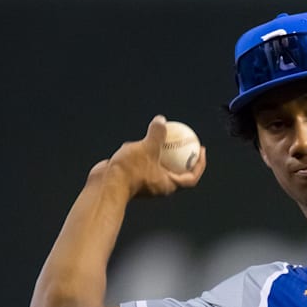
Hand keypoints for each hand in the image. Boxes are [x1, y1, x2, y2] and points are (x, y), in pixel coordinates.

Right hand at [92, 115, 206, 196]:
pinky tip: (131, 143)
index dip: (199, 164)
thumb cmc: (130, 171)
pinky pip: (139, 164)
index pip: (191, 177)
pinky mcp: (131, 178)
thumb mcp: (147, 148)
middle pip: (175, 170)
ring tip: (157, 137)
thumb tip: (161, 120)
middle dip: (180, 156)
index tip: (201, 150)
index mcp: (168, 185)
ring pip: (154, 165)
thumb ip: (157, 135)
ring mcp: (144, 182)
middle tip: (183, 141)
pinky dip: (139, 154)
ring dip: (156, 152)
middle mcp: (158, 186)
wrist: (104, 185)